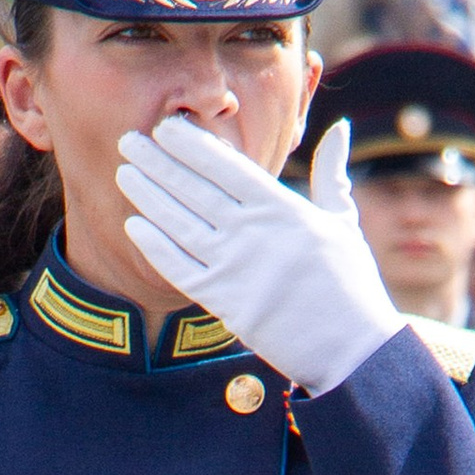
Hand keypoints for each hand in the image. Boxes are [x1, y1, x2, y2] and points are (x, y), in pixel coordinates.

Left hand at [115, 116, 401, 395]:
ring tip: (125, 174)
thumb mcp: (343, 220)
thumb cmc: (349, 282)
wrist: (349, 347)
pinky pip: (179, 269)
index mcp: (281, 207)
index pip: (225, 166)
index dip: (191, 145)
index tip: (166, 127)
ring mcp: (235, 268)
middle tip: (128, 141)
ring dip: (148, 197)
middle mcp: (253, 232)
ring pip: (179, 224)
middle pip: (194, 189)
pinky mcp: (224, 302)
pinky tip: (133, 226)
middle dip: (157, 163)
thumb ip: (332, 172)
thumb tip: (339, 128)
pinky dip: (155, 247)